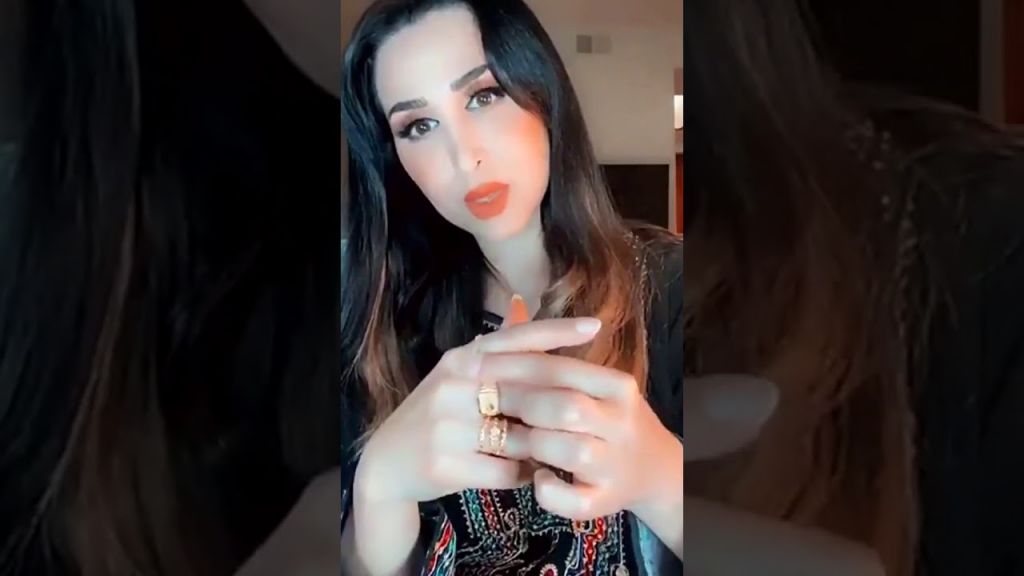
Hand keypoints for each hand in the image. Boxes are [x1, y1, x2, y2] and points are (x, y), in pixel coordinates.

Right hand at [355, 315, 605, 505]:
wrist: (386, 464)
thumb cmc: (436, 416)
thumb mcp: (458, 374)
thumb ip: (495, 350)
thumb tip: (525, 307)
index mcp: (461, 360)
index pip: (516, 339)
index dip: (558, 330)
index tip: (596, 325)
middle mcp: (453, 387)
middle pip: (528, 392)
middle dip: (562, 408)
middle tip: (589, 417)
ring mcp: (447, 426)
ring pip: (523, 438)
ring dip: (543, 448)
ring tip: (553, 451)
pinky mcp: (447, 465)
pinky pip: (508, 472)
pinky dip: (524, 475)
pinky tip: (527, 474)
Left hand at [478, 366, 777, 521]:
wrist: (653, 468)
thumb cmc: (608, 418)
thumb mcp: (591, 383)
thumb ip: (552, 359)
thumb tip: (505, 317)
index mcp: (617, 386)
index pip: (560, 368)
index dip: (512, 366)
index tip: (475, 366)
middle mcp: (622, 422)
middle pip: (565, 406)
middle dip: (518, 405)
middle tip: (486, 403)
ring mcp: (616, 463)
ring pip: (570, 451)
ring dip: (534, 446)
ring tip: (515, 441)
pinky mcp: (606, 500)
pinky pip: (573, 500)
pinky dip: (549, 492)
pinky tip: (537, 480)